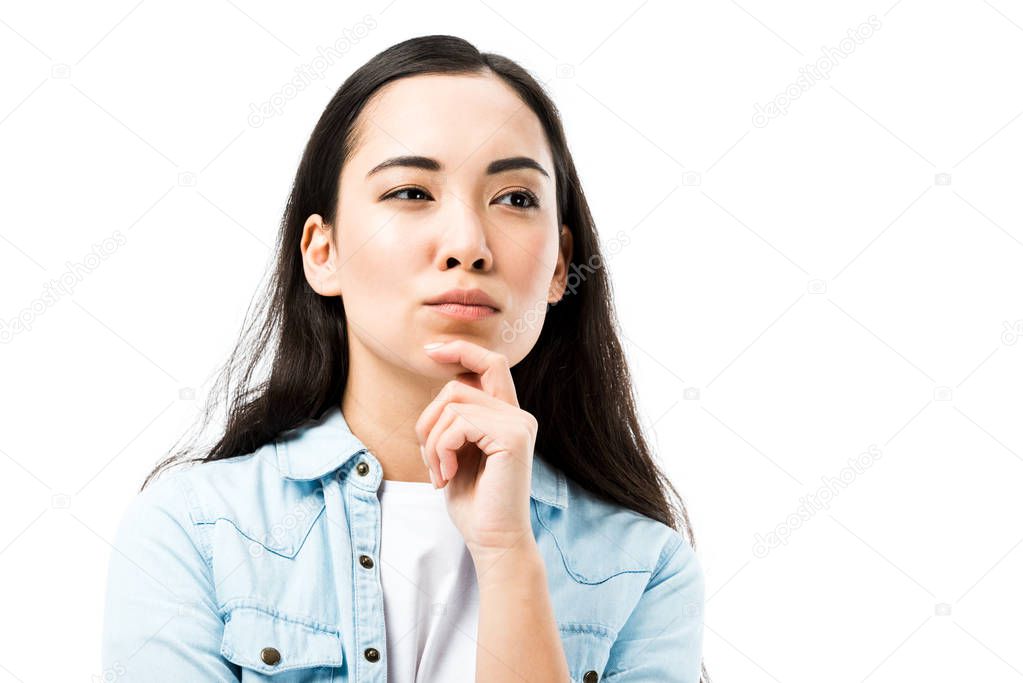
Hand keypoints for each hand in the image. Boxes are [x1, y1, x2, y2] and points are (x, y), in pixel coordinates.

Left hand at [415, 339, 538, 557]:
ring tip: (438, 472)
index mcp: (507, 416)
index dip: (461, 349)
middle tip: (429, 459)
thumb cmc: (474, 502)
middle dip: (428, 421)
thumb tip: (445, 384)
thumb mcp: (458, 452)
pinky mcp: (513, 438)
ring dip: (432, 441)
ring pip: (453, 403)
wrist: (493, 541)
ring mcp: (519, 424)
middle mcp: (518, 415)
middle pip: (456, 387)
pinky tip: (446, 477)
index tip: (431, 351)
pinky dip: (441, 450)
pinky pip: (458, 423)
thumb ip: (458, 419)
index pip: (490, 363)